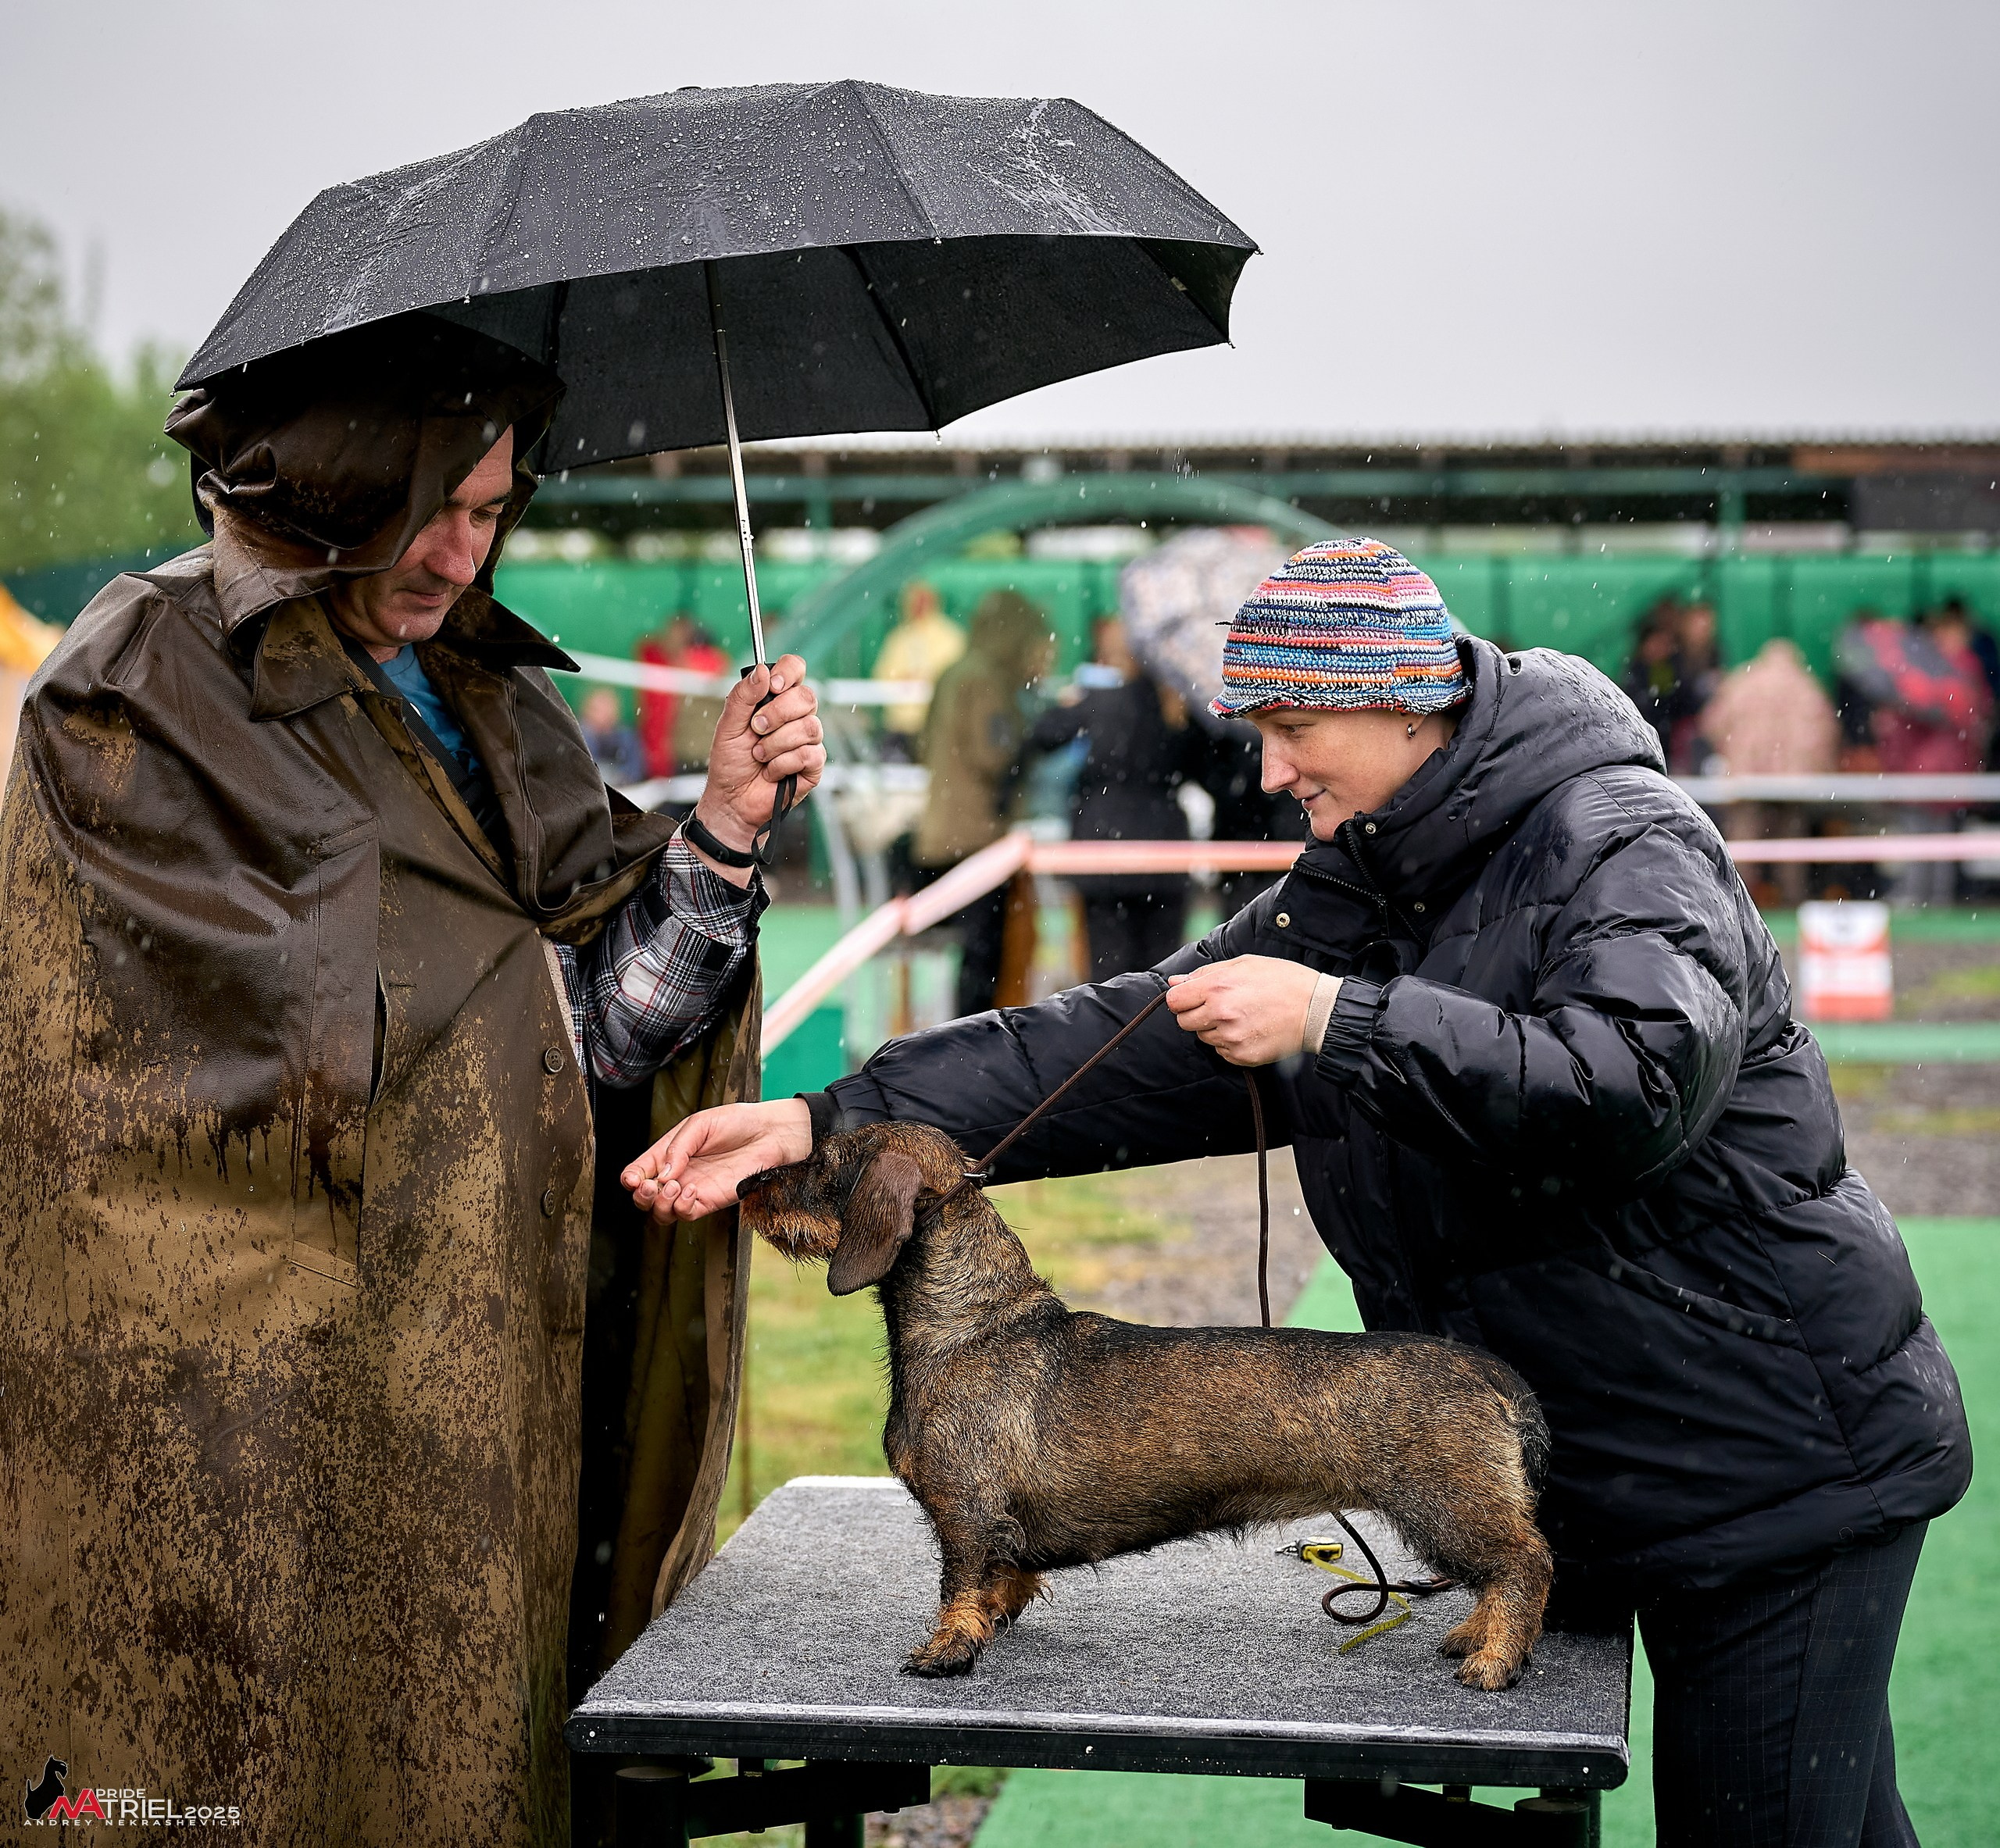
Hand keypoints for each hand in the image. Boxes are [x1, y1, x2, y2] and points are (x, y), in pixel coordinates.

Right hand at [621, 1098, 813, 1222]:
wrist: (769, 1133)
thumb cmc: (736, 1122)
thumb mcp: (700, 1124)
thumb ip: (678, 1147)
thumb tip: (663, 1173)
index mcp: (669, 1153)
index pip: (640, 1171)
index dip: (630, 1178)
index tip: (632, 1179)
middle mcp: (678, 1174)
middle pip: (645, 1198)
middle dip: (641, 1196)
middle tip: (650, 1185)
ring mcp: (693, 1190)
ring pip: (662, 1213)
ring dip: (660, 1204)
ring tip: (674, 1186)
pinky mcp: (711, 1201)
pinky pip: (686, 1215)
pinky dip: (681, 1208)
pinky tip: (691, 1191)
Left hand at [692, 654, 825, 882]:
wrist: (731, 800)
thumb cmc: (730, 763)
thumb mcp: (728, 726)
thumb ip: (743, 696)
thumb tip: (762, 670)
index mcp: (776, 700)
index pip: (796, 669)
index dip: (790, 672)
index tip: (773, 685)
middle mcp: (796, 716)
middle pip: (807, 697)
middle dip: (777, 714)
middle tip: (756, 729)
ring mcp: (808, 741)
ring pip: (809, 727)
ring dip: (776, 743)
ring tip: (759, 756)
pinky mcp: (814, 766)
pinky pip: (809, 754)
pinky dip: (783, 764)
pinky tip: (771, 772)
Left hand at [1165, 955, 1320, 1065]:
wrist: (1315, 1009)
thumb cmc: (1282, 981)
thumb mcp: (1244, 964)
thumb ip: (1205, 973)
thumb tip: (1175, 982)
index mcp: (1217, 987)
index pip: (1174, 1001)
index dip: (1182, 998)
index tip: (1192, 997)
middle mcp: (1221, 1014)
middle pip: (1184, 1022)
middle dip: (1196, 1014)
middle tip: (1220, 1006)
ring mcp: (1231, 1038)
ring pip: (1203, 1037)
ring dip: (1215, 1028)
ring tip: (1242, 1016)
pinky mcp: (1242, 1056)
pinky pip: (1221, 1052)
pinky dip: (1230, 1043)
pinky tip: (1250, 1029)